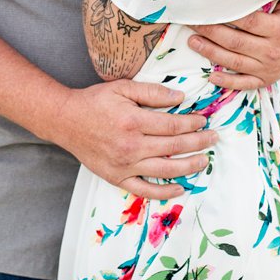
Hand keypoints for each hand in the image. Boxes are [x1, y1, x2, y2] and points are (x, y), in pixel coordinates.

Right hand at [65, 75, 209, 196]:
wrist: (66, 121)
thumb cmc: (94, 102)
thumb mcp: (122, 88)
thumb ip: (152, 92)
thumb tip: (180, 97)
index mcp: (133, 121)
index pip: (173, 125)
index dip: (193, 123)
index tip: (203, 121)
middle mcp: (131, 146)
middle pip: (175, 147)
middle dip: (199, 142)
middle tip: (213, 139)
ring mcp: (124, 165)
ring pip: (166, 169)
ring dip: (190, 166)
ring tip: (204, 161)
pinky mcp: (117, 177)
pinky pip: (144, 190)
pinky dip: (164, 192)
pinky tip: (180, 188)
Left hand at [193, 3, 279, 93]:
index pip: (248, 22)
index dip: (227, 16)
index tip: (208, 8)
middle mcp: (273, 51)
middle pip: (235, 42)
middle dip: (211, 32)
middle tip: (191, 22)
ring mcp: (270, 67)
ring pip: (235, 62)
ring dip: (211, 53)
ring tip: (192, 42)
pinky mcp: (267, 77)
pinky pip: (245, 83)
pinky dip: (228, 82)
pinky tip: (211, 76)